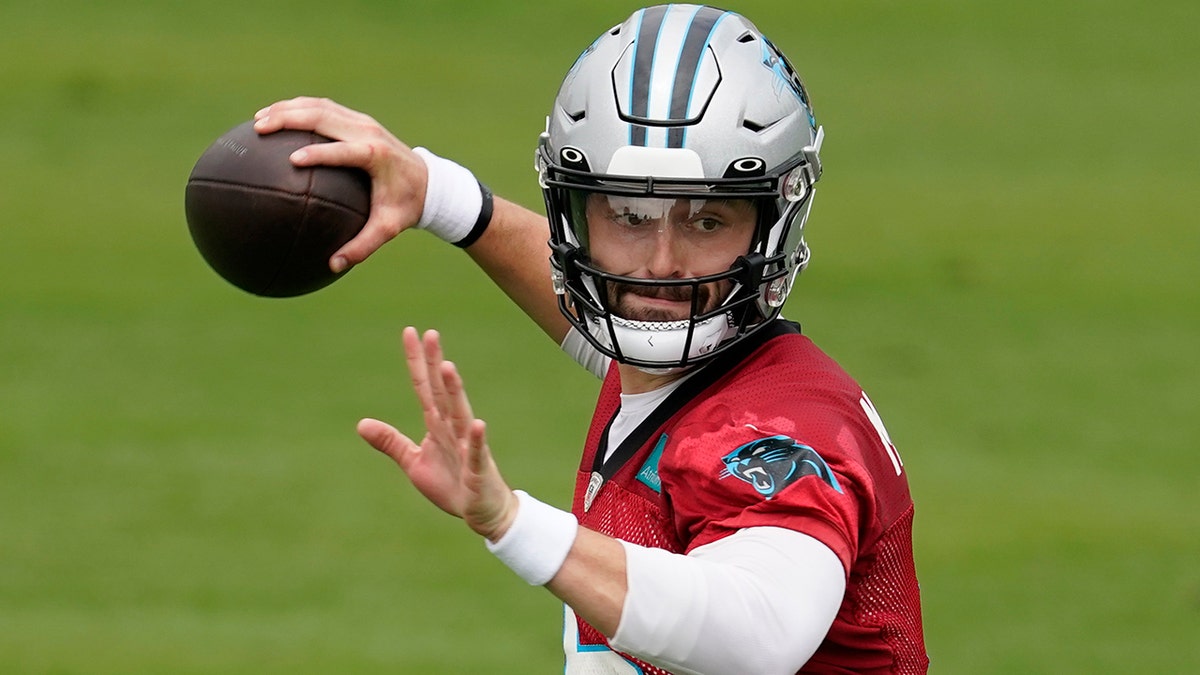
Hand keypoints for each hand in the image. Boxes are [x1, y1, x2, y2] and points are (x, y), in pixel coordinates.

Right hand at [252, 97, 428, 273]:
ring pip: (320, 106)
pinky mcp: (357, 119)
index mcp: (376, 155)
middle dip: (290, 119)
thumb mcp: (388, 229)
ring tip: (257, 119)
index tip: (292, 160)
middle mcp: (368, 132)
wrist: (428, 181)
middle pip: (324, 116)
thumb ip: (362, 247)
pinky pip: (323, 108)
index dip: (319, 153)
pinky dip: (297, 108)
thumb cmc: (406, 207)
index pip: (344, 151)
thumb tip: (333, 266)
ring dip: (288, 109)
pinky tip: (273, 116)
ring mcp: (363, 121)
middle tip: (259, 128)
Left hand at [358, 327, 518, 541]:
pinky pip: (476, 452)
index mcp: (437, 424)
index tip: (411, 332)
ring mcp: (467, 446)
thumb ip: (391, 441)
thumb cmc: (452, 483)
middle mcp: (453, 429)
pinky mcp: (477, 469)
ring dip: (454, 392)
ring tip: (448, 367)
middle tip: (430, 334)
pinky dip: (477, 439)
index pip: (424, 386)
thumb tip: (361, 423)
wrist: (481, 511)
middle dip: (436, 363)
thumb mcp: (414, 462)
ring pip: (459, 414)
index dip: (417, 361)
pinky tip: (478, 424)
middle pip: (441, 392)